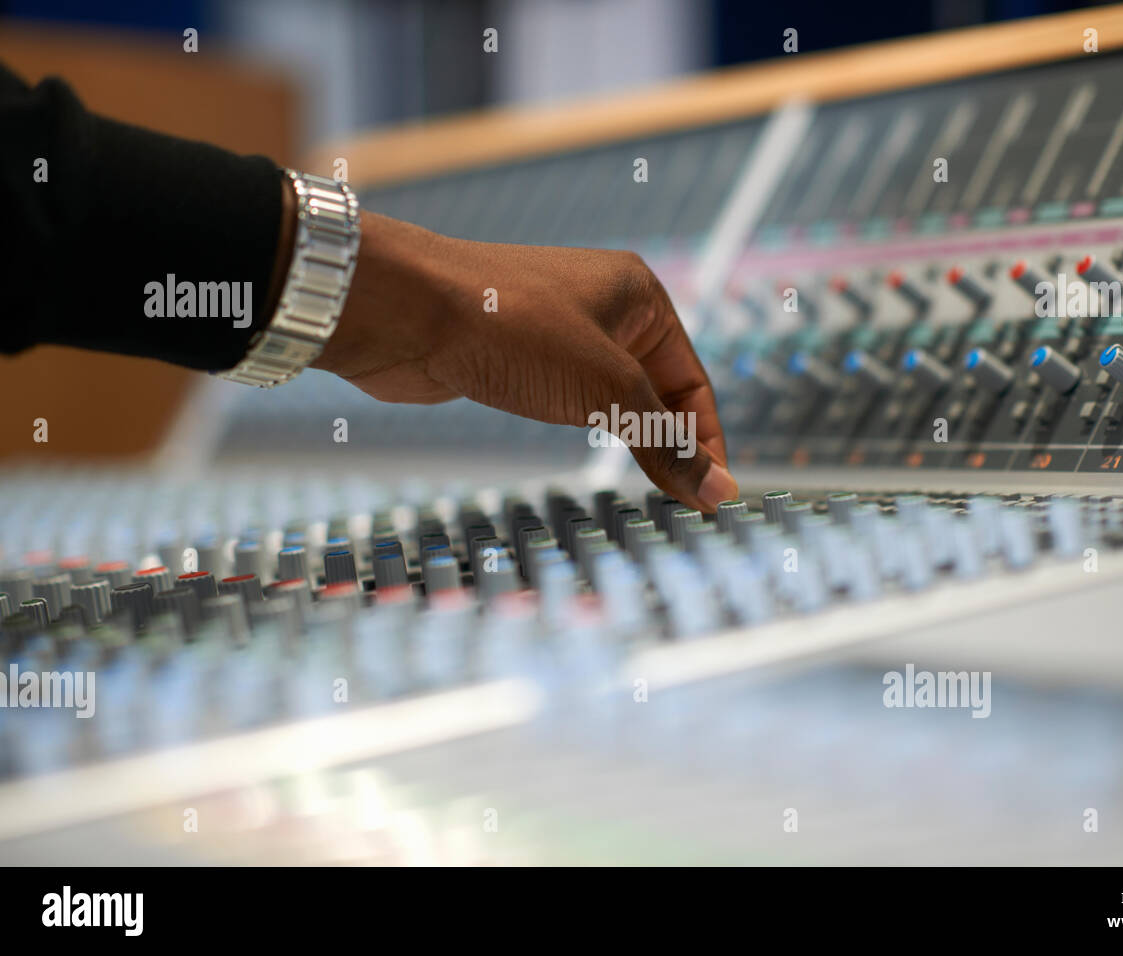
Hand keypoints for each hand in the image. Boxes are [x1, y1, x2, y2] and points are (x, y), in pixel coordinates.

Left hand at [311, 212, 737, 511]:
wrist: (403, 311)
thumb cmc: (510, 327)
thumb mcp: (603, 387)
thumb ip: (664, 440)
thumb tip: (719, 488)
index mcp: (639, 296)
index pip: (692, 380)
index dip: (707, 441)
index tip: (713, 498)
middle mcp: (605, 308)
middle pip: (658, 390)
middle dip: (673, 444)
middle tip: (686, 505)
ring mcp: (560, 332)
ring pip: (614, 397)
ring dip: (633, 441)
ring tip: (651, 494)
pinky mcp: (520, 357)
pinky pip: (572, 400)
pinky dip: (589, 431)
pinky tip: (592, 457)